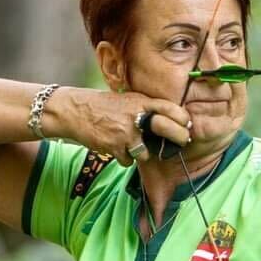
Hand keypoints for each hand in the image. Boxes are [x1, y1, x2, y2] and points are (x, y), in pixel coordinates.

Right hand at [53, 88, 191, 165]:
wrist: (75, 110)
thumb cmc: (103, 105)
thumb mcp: (128, 99)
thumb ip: (146, 108)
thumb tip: (170, 120)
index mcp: (142, 101)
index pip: (172, 109)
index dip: (183, 120)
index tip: (185, 126)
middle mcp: (137, 116)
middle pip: (169, 131)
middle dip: (177, 140)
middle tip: (177, 144)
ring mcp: (126, 132)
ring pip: (146, 153)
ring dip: (139, 153)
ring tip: (129, 145)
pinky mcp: (115, 146)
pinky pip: (128, 161)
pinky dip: (123, 158)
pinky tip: (115, 148)